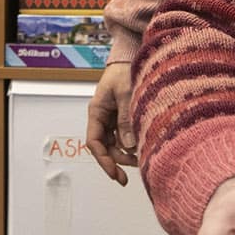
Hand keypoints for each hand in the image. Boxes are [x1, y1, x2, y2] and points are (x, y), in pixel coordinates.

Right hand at [84, 60, 137, 183]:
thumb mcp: (126, 93)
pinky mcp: (123, 117)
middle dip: (115, 162)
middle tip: (125, 177)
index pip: (94, 142)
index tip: (114, 173)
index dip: (103, 160)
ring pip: (115, 144)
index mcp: (97, 110)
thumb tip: (129, 145)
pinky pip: (124, 136)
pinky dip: (131, 146)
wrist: (132, 56)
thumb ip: (126, 119)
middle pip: (105, 146)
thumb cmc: (125, 70)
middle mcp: (103, 116)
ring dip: (124, 155)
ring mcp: (113, 117)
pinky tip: (140, 151)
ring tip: (139, 162)